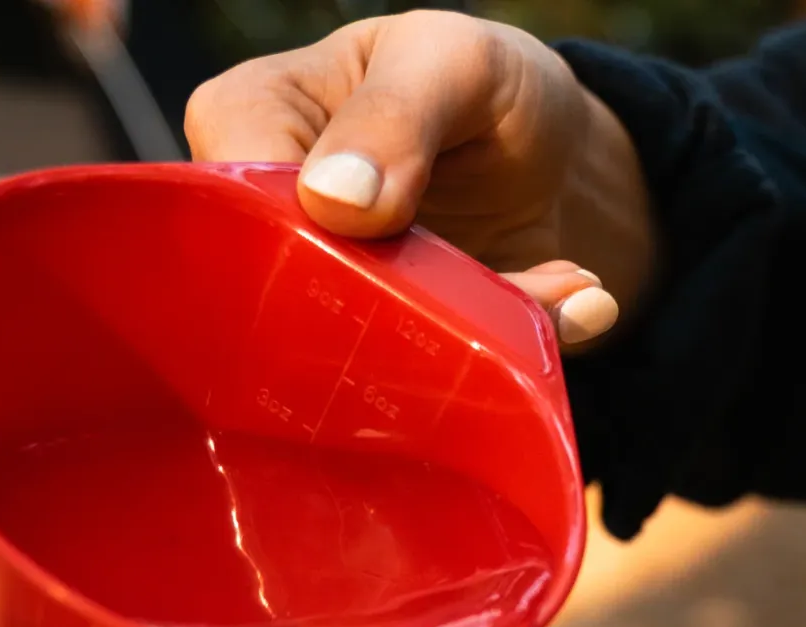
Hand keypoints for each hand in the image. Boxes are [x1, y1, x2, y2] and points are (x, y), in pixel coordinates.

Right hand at [185, 11, 653, 347]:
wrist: (562, 159)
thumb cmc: (482, 86)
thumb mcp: (452, 63)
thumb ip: (395, 117)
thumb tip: (333, 202)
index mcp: (246, 125)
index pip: (230, 210)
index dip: (294, 249)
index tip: (382, 252)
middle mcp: (271, 228)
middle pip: (283, 304)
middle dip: (393, 313)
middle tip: (477, 295)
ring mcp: (331, 304)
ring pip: (363, 361)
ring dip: (475, 336)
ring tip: (554, 291)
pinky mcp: (392, 358)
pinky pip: (436, 385)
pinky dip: (519, 349)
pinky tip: (574, 303)